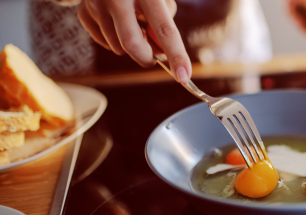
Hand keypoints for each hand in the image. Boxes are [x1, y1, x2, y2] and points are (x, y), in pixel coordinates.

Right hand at [77, 0, 191, 82]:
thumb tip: (160, 54)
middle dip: (146, 58)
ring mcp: (96, 4)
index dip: (176, 55)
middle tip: (154, 57)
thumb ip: (164, 25)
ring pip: (118, 48)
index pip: (164, 30)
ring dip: (130, 46)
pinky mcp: (83, 12)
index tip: (184, 76)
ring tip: (132, 24)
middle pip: (133, 45)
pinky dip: (114, 40)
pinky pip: (104, 42)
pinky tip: (116, 22)